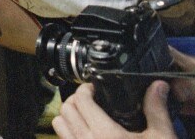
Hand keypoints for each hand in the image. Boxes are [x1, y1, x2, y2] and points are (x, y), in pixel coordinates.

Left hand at [52, 81, 174, 138]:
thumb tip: (158, 86)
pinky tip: (86, 134)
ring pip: (59, 126)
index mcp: (105, 134)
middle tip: (89, 99)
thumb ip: (156, 110)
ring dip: (68, 116)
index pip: (81, 100)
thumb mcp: (161, 138)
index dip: (85, 89)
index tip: (94, 88)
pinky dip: (69, 134)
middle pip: (66, 110)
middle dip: (75, 100)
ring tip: (84, 115)